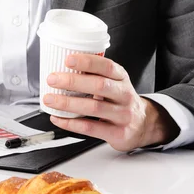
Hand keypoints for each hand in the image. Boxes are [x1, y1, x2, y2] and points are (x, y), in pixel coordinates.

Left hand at [43, 54, 178, 151]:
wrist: (143, 125)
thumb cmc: (120, 101)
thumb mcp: (114, 84)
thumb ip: (94, 77)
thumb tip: (61, 71)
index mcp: (122, 78)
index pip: (107, 66)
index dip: (88, 62)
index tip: (68, 60)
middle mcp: (124, 95)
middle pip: (99, 85)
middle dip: (73, 81)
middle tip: (53, 79)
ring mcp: (123, 115)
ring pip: (93, 107)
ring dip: (67, 103)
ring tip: (50, 99)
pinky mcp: (118, 133)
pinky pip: (91, 128)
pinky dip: (71, 123)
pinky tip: (57, 118)